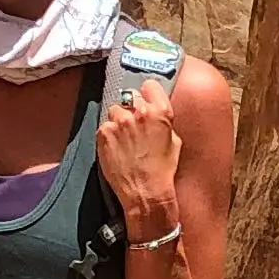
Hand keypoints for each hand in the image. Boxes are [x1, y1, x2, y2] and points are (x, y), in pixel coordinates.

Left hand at [97, 77, 183, 232]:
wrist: (145, 192)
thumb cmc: (162, 170)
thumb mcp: (174, 141)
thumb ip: (163, 122)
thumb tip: (154, 114)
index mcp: (161, 112)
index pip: (149, 86)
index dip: (147, 94)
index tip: (144, 100)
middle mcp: (140, 112)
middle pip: (130, 96)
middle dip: (131, 107)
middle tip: (133, 124)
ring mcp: (120, 122)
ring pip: (114, 110)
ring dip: (118, 121)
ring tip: (123, 139)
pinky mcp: (104, 133)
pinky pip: (104, 126)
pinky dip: (108, 135)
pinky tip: (115, 148)